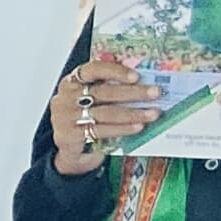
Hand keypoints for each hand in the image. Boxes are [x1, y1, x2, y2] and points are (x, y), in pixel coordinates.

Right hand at [52, 55, 171, 175]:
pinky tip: (138, 127)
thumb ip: (108, 88)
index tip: (136, 76)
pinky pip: (101, 130)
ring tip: (153, 113)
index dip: (115, 71)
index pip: (92, 70)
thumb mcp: (92, 101)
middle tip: (155, 93)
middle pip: (103, 92)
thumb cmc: (86, 119)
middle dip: (133, 92)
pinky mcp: (69, 136)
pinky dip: (122, 129)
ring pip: (105, 113)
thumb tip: (144, 80)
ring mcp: (65, 118)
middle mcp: (65, 98)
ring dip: (133, 113)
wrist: (69, 151)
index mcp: (71, 82)